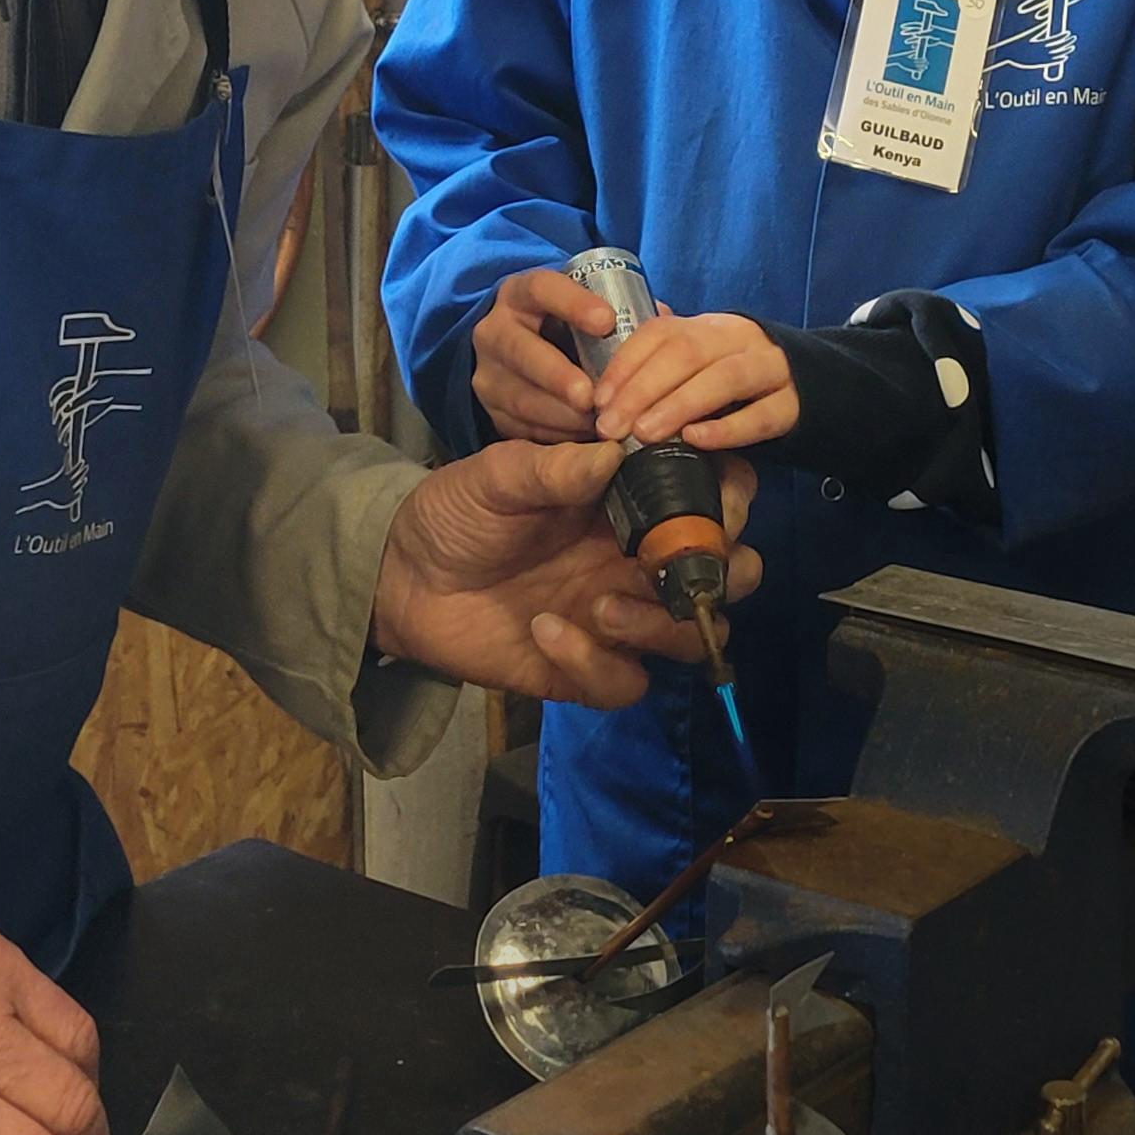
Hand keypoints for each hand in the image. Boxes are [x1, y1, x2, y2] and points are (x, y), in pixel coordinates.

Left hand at [371, 435, 760, 706]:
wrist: (403, 579)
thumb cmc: (458, 513)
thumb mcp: (496, 476)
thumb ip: (552, 467)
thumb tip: (613, 451)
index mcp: (632, 501)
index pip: (717, 495)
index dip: (730, 498)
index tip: (707, 500)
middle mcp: (640, 559)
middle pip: (730, 571)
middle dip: (717, 570)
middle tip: (664, 564)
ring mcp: (621, 616)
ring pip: (694, 633)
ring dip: (661, 623)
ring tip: (599, 606)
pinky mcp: (589, 668)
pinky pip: (627, 682)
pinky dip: (595, 663)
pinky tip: (545, 631)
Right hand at [467, 267, 611, 443]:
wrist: (522, 351)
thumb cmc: (567, 327)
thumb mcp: (583, 308)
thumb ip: (621, 311)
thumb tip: (662, 318)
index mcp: (521, 294)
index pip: (541, 289)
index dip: (572, 303)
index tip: (607, 321)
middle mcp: (495, 330)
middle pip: (520, 349)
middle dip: (557, 374)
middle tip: (592, 395)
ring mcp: (488, 372)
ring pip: (519, 396)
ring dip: (560, 414)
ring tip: (596, 424)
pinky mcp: (490, 409)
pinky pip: (520, 427)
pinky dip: (554, 435)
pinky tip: (581, 439)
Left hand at [590, 311, 798, 452]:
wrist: (810, 386)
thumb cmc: (731, 381)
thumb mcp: (697, 365)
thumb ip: (656, 367)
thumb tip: (598, 382)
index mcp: (708, 327)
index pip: (662, 332)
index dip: (626, 363)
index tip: (598, 398)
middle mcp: (739, 340)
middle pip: (688, 353)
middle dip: (643, 389)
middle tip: (612, 426)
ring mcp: (771, 370)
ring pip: (725, 378)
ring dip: (679, 404)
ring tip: (644, 434)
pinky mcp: (793, 405)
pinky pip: (762, 415)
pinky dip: (727, 429)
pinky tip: (695, 440)